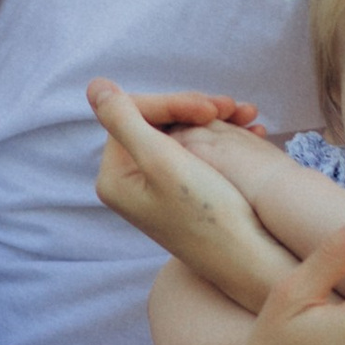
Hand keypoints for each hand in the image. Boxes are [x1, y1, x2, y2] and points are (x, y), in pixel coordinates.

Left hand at [89, 80, 283, 300]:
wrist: (249, 259)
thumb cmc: (207, 215)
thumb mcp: (162, 161)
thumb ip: (124, 120)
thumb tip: (95, 85)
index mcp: (114, 177)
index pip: (134, 115)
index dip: (173, 103)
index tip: (211, 107)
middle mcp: (129, 182)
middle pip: (157, 121)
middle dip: (196, 109)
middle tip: (232, 107)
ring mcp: (155, 187)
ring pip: (180, 131)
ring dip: (214, 119)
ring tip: (248, 117)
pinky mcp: (181, 192)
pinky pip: (195, 148)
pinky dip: (220, 136)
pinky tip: (250, 131)